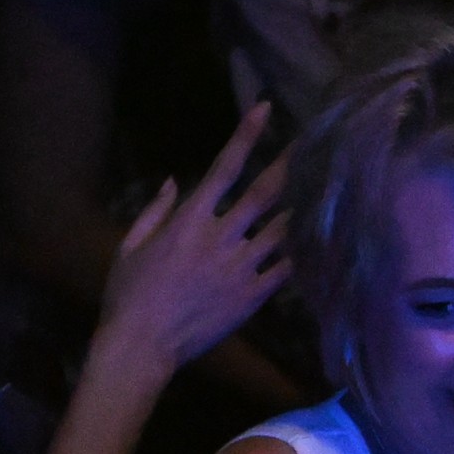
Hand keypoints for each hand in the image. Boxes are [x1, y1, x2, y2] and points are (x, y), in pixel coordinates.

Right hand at [92, 103, 291, 380]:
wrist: (142, 345)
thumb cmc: (128, 295)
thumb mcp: (131, 245)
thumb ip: (154, 211)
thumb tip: (172, 181)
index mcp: (190, 219)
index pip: (224, 166)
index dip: (246, 135)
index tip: (265, 108)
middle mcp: (221, 237)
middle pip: (265, 193)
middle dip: (290, 165)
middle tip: (315, 143)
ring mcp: (240, 267)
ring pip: (282, 230)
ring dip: (302, 208)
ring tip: (325, 190)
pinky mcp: (252, 297)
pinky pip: (285, 270)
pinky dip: (300, 254)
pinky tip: (317, 242)